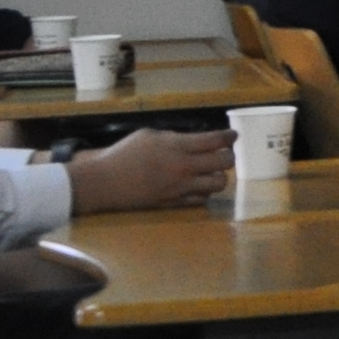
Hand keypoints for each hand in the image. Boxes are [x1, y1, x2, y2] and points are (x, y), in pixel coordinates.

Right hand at [68, 126, 233, 211]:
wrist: (105, 182)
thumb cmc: (123, 154)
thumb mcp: (149, 136)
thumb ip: (174, 138)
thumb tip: (192, 142)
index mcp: (177, 146)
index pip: (215, 140)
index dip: (229, 137)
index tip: (233, 136)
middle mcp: (183, 167)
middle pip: (224, 162)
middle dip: (229, 156)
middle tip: (226, 154)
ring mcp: (180, 187)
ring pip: (218, 184)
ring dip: (219, 176)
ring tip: (212, 172)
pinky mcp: (174, 203)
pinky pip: (201, 200)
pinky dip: (204, 192)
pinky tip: (198, 186)